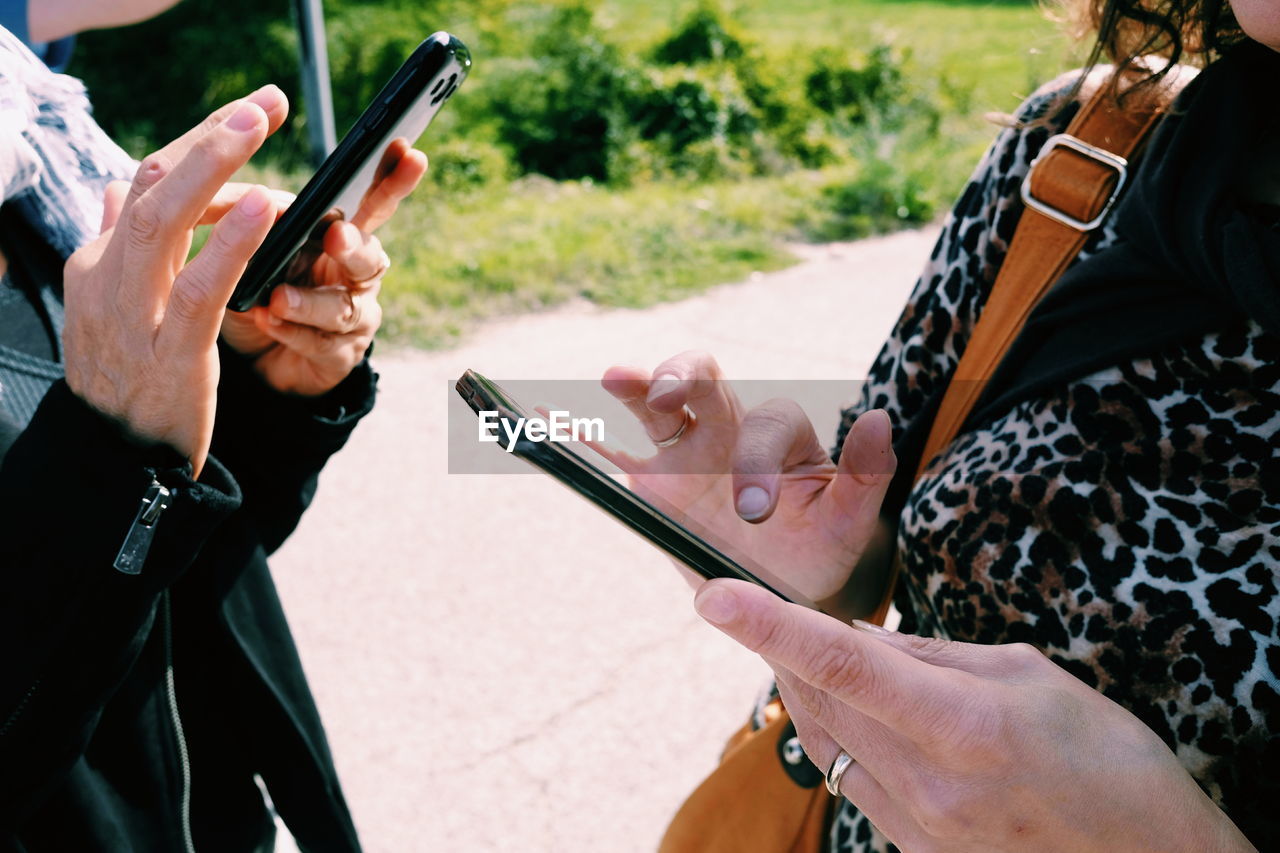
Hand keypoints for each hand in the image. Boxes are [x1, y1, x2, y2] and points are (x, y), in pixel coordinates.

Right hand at [64, 85, 288, 476]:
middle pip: (152, 186)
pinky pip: (199, 288)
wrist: (115, 459)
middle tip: (261, 104)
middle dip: (208, 138)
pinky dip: (229, 244)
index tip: (247, 112)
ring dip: (213, 168)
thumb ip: (116, 244)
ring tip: (257, 127)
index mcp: (100, 262)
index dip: (198, 140)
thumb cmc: (126, 377)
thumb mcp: (110, 305)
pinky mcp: (170, 352)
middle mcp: (108, 278)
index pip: (146, 181)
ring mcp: (134, 314)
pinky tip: (261, 209)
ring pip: (164, 223)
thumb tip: (113, 188)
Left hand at [218, 137, 426, 395]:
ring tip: (277, 298)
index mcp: (343, 238)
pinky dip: (292, 332)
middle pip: (370, 258)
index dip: (393, 179)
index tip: (406, 150)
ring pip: (343, 308)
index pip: (373, 203)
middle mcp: (357, 276)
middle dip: (353, 246)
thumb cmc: (261, 293)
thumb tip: (261, 200)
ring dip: (310, 302)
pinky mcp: (339, 357)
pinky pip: (323, 345)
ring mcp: (354, 319)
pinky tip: (268, 322)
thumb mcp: (257, 250)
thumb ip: (264, 225)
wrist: (254, 360)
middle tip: (336, 236)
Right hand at [596, 351, 894, 604]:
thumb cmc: (819, 550)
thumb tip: (878, 418)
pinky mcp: (652, 484)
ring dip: (638, 384)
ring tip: (616, 377)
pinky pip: (612, 453)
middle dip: (685, 377)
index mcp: (779, 435)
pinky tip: (546, 416)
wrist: (782, 591)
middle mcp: (728, 431)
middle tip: (671, 396)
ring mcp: (685, 453)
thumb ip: (866, 475)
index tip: (754, 511)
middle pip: (703, 380)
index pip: (764, 423)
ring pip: (656, 404)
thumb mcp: (849, 522)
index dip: (757, 459)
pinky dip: (580, 435)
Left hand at [693, 579, 1257, 852]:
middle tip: (759, 606)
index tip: (715, 596)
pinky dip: (838, 734)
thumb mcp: (1026, 674)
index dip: (769, 627)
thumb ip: (930, 657)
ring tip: (803, 650)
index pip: (841, 663)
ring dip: (803, 689)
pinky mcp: (915, 850)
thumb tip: (855, 636)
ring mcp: (918, 827)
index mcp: (963, 725)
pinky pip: (849, 780)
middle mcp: (929, 784)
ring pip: (823, 741)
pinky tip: (852, 708)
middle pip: (819, 699)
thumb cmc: (1105, 757)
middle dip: (781, 648)